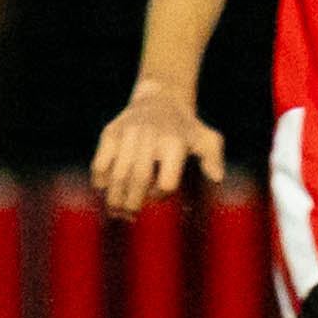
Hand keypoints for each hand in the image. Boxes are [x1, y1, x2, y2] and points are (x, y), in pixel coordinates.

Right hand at [92, 85, 224, 217]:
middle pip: (140, 178)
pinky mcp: (111, 131)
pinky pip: (101, 160)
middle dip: (132, 202)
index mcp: (175, 144)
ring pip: (119, 172)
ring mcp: (129, 134)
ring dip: (115, 196)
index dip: (161, 194)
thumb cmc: (187, 129)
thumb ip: (214, 159)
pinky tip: (103, 188)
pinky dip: (100, 177)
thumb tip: (217, 178)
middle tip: (129, 217)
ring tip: (115, 212)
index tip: (158, 197)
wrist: (160, 100)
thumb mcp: (208, 140)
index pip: (167, 180)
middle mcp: (151, 138)